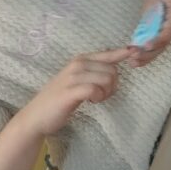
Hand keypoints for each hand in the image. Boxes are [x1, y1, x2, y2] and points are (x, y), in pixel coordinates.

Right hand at [17, 47, 131, 135]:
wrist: (36, 117)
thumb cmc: (59, 100)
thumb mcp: (77, 81)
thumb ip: (93, 73)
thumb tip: (114, 68)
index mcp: (80, 60)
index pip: (108, 54)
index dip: (123, 53)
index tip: (135, 52)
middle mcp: (78, 64)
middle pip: (112, 69)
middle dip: (113, 85)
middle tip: (101, 95)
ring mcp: (73, 76)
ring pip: (107, 78)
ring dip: (106, 92)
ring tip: (96, 99)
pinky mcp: (71, 90)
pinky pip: (95, 89)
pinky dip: (98, 97)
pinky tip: (92, 101)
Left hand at [126, 0, 170, 67]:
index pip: (167, 34)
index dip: (157, 40)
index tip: (146, 45)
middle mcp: (168, 31)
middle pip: (160, 47)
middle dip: (148, 54)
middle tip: (134, 57)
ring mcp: (160, 34)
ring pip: (154, 50)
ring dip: (143, 58)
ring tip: (131, 63)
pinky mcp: (152, 34)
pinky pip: (147, 47)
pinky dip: (140, 54)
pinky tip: (130, 59)